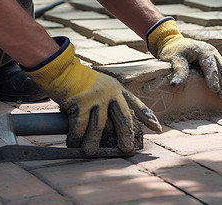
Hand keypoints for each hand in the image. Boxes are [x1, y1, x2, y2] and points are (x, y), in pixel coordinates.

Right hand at [22, 37, 160, 155]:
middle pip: (123, 119)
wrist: (63, 69)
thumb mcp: (103, 86)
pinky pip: (79, 126)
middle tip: (126, 150)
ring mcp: (96, 98)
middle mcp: (110, 93)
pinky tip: (73, 143)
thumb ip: (111, 102)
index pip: (136, 105)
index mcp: (118, 89)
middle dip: (126, 136)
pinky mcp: (80, 103)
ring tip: (91, 152)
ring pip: (99, 127)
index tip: (158, 129)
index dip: (148, 117)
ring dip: (94, 143)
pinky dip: (75, 137)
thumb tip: (113, 129)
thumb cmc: (82, 81)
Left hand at [147, 17, 221, 102]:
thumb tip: (175, 85)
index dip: (213, 78)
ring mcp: (217, 58)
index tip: (215, 90)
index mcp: (203, 51)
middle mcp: (213, 53)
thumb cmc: (174, 51)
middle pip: (221, 69)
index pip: (209, 65)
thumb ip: (178, 71)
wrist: (177, 42)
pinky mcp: (218, 63)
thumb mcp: (174, 58)